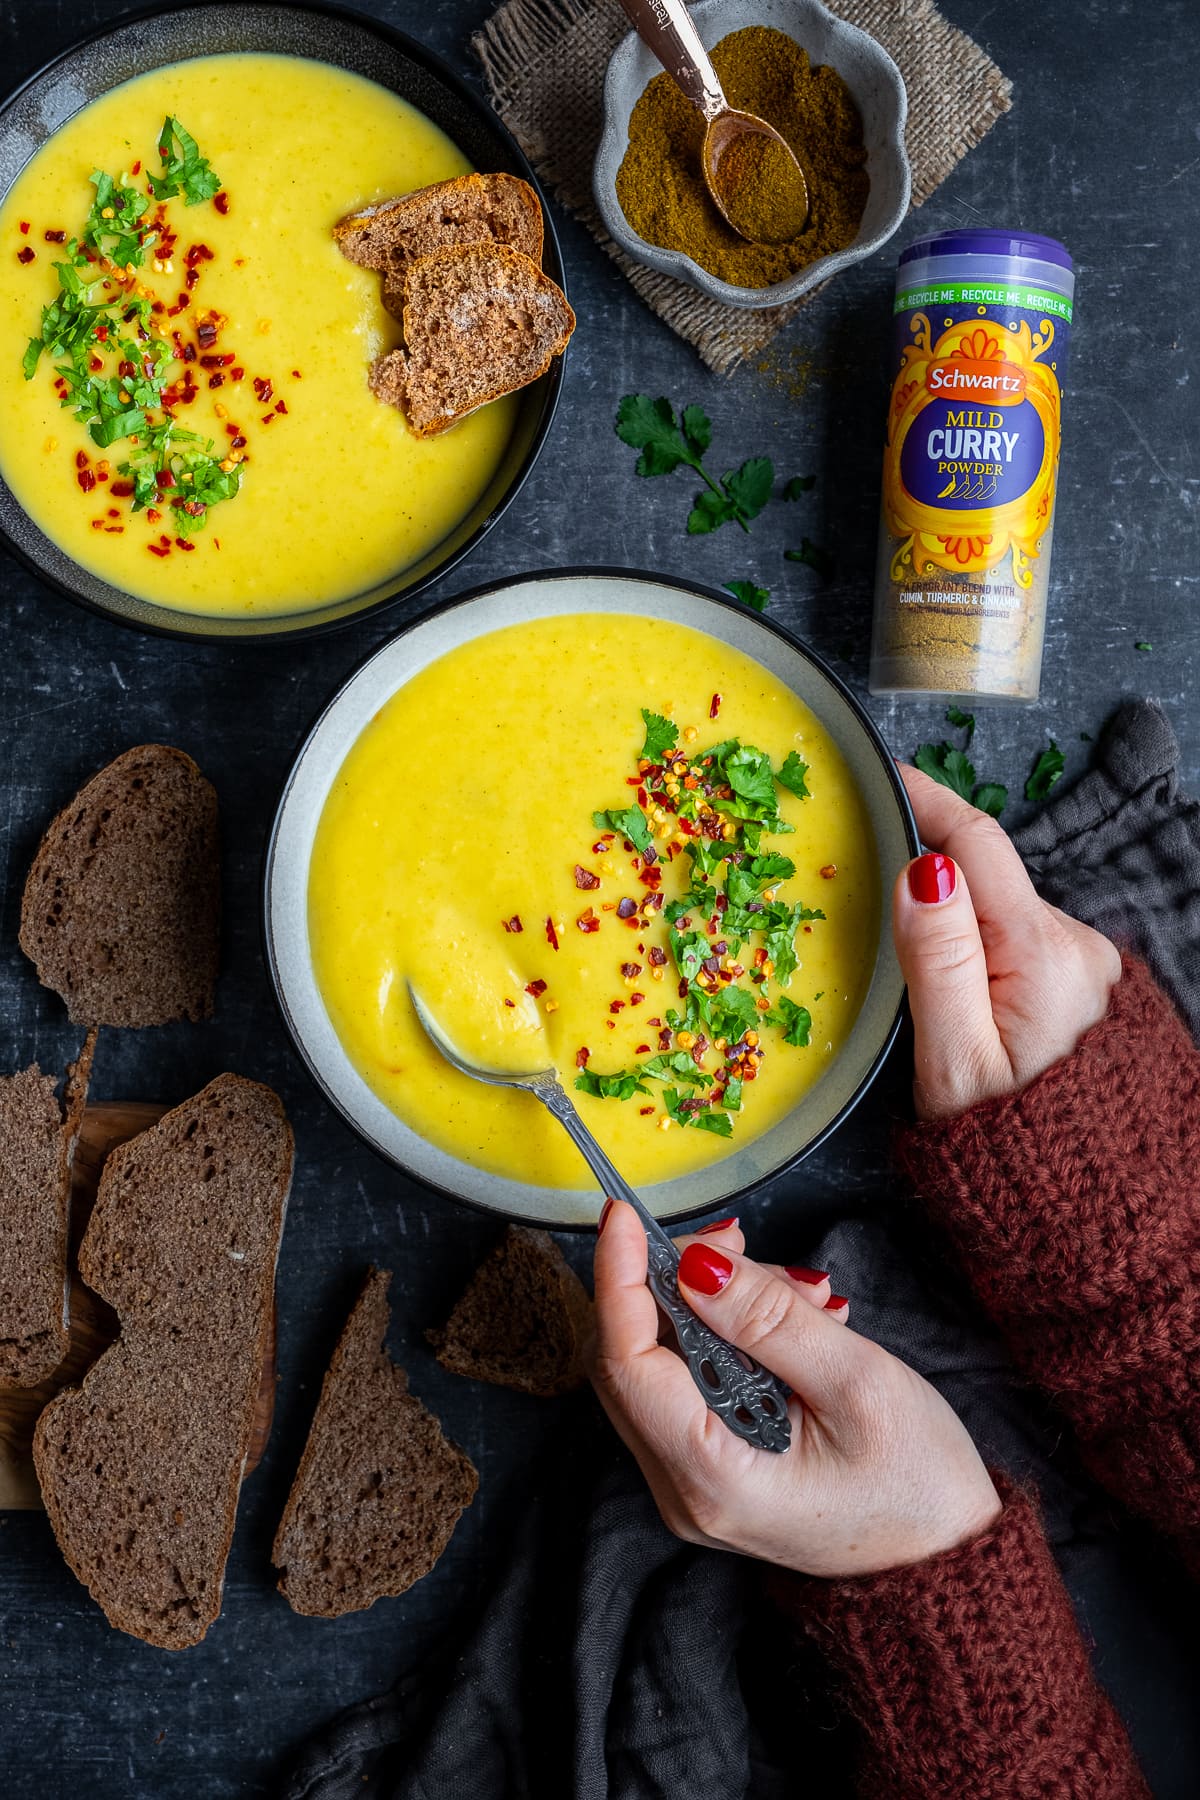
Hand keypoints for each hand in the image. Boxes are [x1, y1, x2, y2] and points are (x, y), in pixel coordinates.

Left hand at [589, 1208, 1000, 1578]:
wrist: (951, 1566)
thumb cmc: (920, 1487)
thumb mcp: (857, 1383)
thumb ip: (770, 1320)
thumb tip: (698, 1264)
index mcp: (710, 1479)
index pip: (626, 1361)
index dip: (620, 1277)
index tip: (626, 1216)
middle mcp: (683, 1491)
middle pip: (634, 1358)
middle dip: (678, 1284)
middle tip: (738, 1242)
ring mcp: (693, 1487)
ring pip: (665, 1365)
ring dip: (716, 1308)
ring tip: (804, 1294)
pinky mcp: (714, 1473)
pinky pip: (693, 1386)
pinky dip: (729, 1338)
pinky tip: (792, 1320)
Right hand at [895, 765, 1122, 1120]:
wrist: (1091, 1211)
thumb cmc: (1013, 1150)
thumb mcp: (956, 1061)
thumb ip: (938, 960)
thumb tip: (925, 869)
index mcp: (1041, 952)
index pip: (977, 845)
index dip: (927, 800)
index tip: (883, 775)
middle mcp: (1077, 947)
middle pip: (987, 881)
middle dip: (931, 877)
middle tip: (863, 876)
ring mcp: (1088, 971)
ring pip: (1003, 919)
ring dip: (958, 928)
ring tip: (907, 965)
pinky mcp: (1086, 995)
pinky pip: (1021, 951)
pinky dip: (983, 956)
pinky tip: (958, 995)